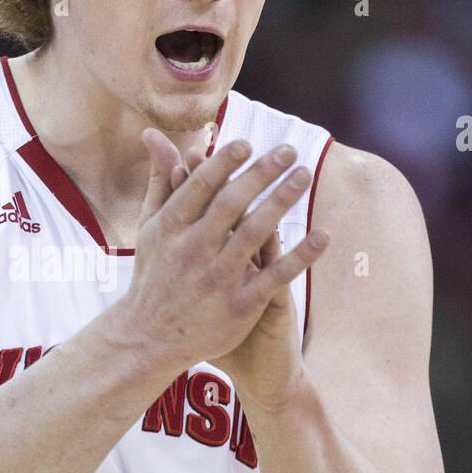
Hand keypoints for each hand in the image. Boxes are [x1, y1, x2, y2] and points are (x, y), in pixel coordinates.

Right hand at [119, 127, 329, 396]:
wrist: (148, 338)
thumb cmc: (152, 274)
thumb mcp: (150, 225)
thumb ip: (160, 179)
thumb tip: (154, 134)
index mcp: (171, 227)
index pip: (200, 187)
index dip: (224, 163)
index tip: (246, 144)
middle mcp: (193, 249)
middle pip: (231, 203)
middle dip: (260, 173)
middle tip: (288, 150)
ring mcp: (218, 277)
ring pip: (254, 233)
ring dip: (282, 201)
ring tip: (304, 176)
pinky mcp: (240, 304)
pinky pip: (275, 275)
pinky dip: (300, 255)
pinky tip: (322, 236)